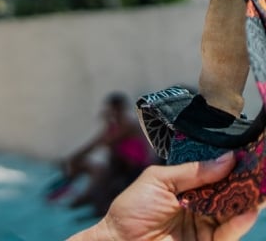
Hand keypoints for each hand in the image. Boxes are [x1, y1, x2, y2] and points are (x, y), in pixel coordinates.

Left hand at [88, 154, 260, 240]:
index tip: (246, 153)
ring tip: (260, 187)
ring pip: (232, 210)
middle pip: (226, 190)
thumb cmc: (133, 209)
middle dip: (243, 181)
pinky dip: (241, 221)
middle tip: (260, 169)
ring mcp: (204, 223)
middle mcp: (198, 203)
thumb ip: (193, 171)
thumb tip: (228, 157)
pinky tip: (249, 209)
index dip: (229, 164)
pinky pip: (229, 232)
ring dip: (247, 200)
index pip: (212, 172)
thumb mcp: (158, 181)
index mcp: (184, 185)